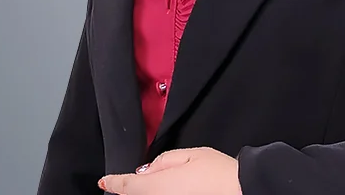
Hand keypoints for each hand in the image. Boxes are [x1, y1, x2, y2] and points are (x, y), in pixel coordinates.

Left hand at [99, 147, 241, 194]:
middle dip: (132, 187)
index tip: (105, 181)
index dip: (114, 182)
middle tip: (137, 178)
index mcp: (158, 186)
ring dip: (147, 190)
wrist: (239, 191)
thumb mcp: (191, 154)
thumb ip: (165, 160)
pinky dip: (160, 193)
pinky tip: (169, 188)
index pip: (127, 186)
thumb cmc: (217, 172)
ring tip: (159, 181)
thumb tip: (148, 169)